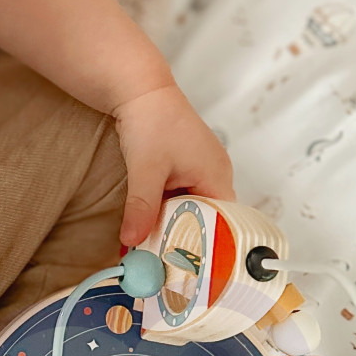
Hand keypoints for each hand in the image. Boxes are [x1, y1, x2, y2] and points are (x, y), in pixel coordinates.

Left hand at [113, 83, 234, 246]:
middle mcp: (215, 173)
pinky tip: (148, 222)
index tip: (186, 266)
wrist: (139, 89)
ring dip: (172, 223)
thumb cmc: (152, 122)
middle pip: (207, 217)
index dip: (206, 244)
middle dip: (185, 237)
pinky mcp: (184, 165)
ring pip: (190, 207)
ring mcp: (200, 168)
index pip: (223, 222)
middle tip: (164, 262)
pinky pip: (180, 196)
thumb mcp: (145, 170)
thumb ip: (141, 208)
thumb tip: (132, 242)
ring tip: (154, 247)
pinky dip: (165, 209)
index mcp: (217, 175)